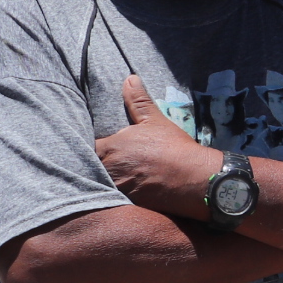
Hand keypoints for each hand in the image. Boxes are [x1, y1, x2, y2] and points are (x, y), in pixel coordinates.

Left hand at [96, 75, 223, 219]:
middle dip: (96, 166)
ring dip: (103, 182)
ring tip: (117, 178)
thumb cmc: (175, 148)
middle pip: (90, 168)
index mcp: (111, 147)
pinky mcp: (127, 204)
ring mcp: (117, 188)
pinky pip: (113, 199)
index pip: (87, 148)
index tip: (98, 149)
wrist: (195, 179)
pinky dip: (115, 196)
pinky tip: (124, 193)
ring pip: (100, 184)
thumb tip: (129, 79)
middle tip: (107, 165)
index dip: (93, 150)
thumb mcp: (156, 121)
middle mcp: (109, 169)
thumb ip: (138, 102)